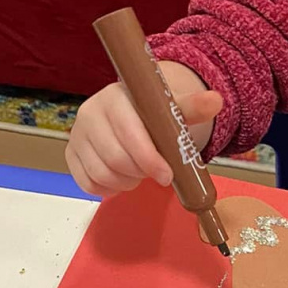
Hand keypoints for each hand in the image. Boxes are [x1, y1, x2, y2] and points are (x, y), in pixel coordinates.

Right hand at [66, 69, 222, 197]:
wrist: (135, 112)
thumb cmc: (156, 115)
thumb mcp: (176, 109)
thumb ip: (194, 108)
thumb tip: (216, 100)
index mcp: (115, 98)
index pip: (129, 134)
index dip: (150, 159)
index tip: (167, 175)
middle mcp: (90, 113)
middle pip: (115, 159)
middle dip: (141, 172)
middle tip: (157, 171)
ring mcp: (77, 134)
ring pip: (102, 174)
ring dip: (127, 182)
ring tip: (140, 172)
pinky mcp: (71, 154)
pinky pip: (88, 183)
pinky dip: (109, 189)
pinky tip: (123, 178)